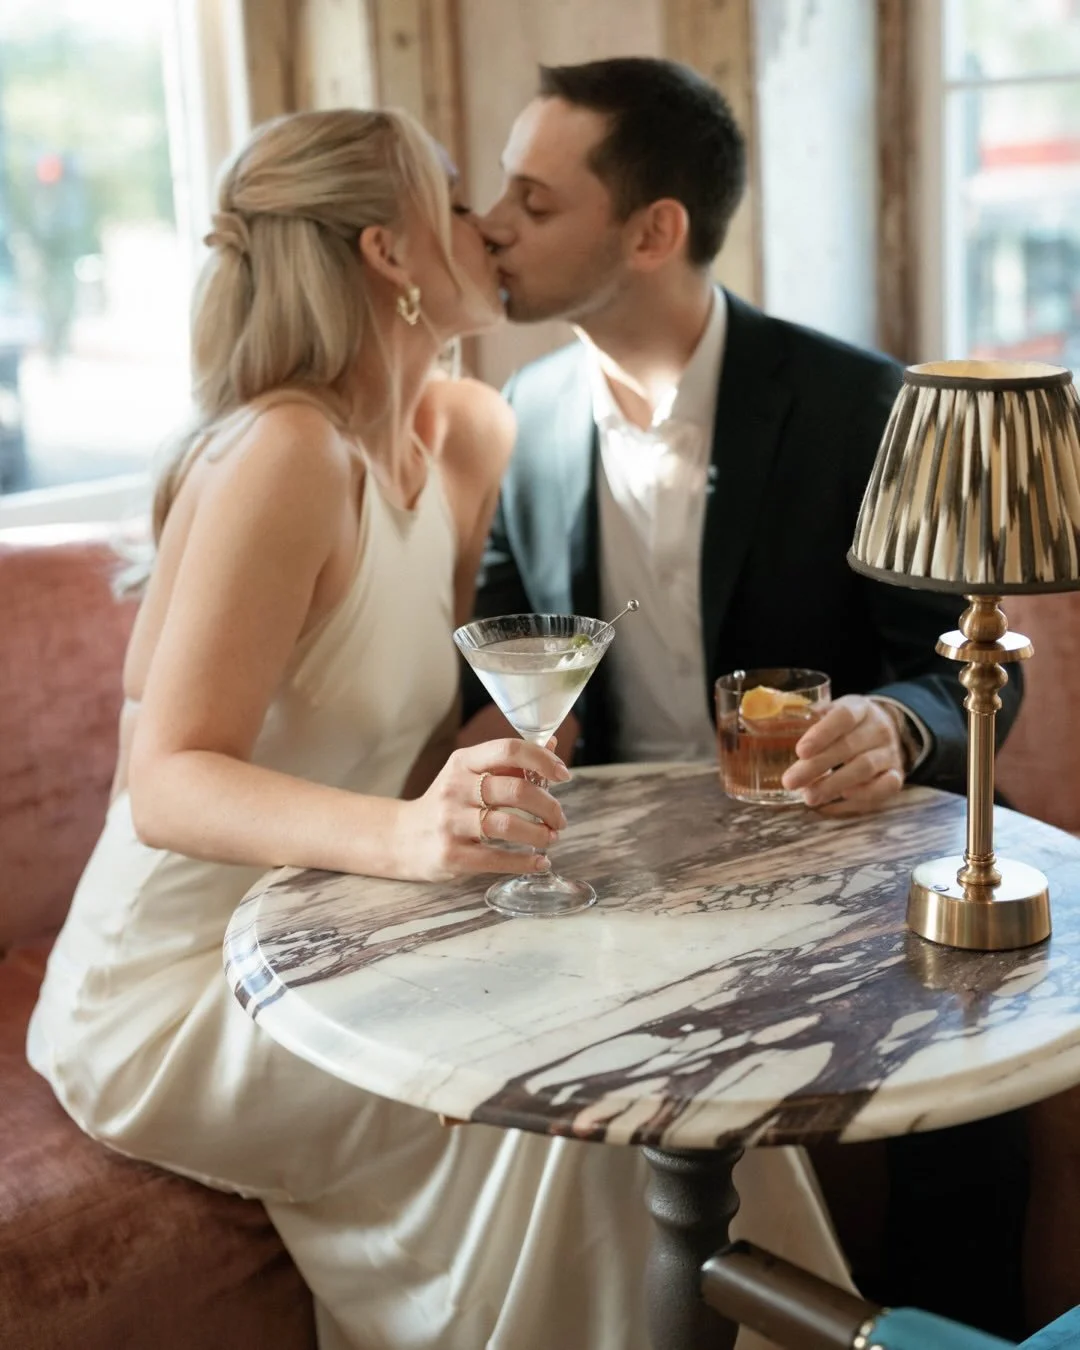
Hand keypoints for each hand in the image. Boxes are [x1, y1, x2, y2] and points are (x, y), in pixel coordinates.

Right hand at [395, 738, 569, 880]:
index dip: (542, 760)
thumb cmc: (448, 803)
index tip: (563, 775)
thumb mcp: (469, 774)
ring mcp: (450, 822)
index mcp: (462, 762)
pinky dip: (525, 861)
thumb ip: (508, 762)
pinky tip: (539, 861)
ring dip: (539, 833)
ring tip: (551, 838)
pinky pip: (496, 858)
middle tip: (560, 818)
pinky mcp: (451, 854)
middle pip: (515, 791)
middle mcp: (454, 788)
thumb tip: (551, 743)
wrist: (402, 837)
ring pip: (507, 825)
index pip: (508, 750)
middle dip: (548, 806)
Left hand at [781, 695, 904, 815]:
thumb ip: (806, 716)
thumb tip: (767, 721)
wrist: (887, 729)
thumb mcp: (830, 711)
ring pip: (864, 769)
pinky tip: (839, 800)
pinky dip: (862, 796)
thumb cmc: (846, 724)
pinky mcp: (897, 775)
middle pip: (849, 747)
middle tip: (790, 781)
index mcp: (859, 707)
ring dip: (834, 785)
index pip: (843, 717)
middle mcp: (878, 728)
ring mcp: (890, 752)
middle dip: (817, 767)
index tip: (800, 751)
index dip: (822, 733)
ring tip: (808, 797)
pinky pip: (884, 788)